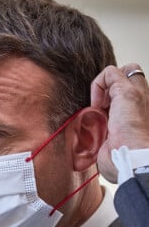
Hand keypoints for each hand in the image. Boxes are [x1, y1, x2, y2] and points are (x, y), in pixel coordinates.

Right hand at [91, 64, 148, 181]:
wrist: (125, 155)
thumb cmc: (131, 128)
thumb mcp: (127, 92)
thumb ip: (114, 77)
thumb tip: (103, 78)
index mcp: (138, 93)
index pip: (123, 72)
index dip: (109, 78)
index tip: (105, 92)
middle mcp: (128, 104)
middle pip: (110, 86)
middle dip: (100, 92)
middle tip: (100, 103)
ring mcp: (116, 117)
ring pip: (99, 102)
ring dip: (94, 107)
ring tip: (97, 116)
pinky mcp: (105, 129)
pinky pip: (91, 118)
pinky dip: (88, 119)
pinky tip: (93, 125)